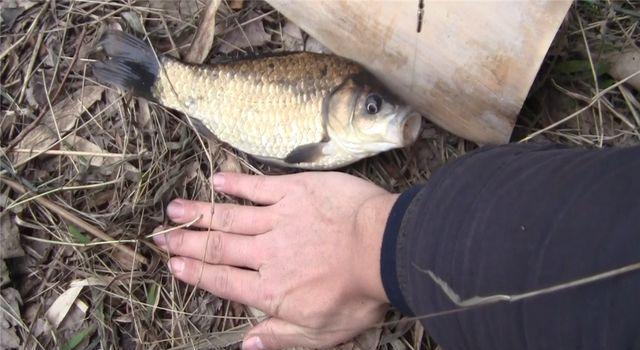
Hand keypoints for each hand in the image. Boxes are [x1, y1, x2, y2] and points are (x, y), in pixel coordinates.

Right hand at [153, 171, 397, 348]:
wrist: (384, 248)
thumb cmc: (359, 294)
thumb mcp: (322, 333)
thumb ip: (282, 338)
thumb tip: (246, 344)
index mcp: (269, 289)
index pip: (222, 281)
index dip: (195, 273)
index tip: (173, 265)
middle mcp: (265, 253)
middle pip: (217, 248)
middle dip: (186, 243)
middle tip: (160, 237)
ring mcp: (278, 219)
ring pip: (230, 217)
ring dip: (200, 213)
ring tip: (174, 209)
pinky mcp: (294, 192)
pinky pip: (257, 187)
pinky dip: (236, 184)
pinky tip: (217, 181)